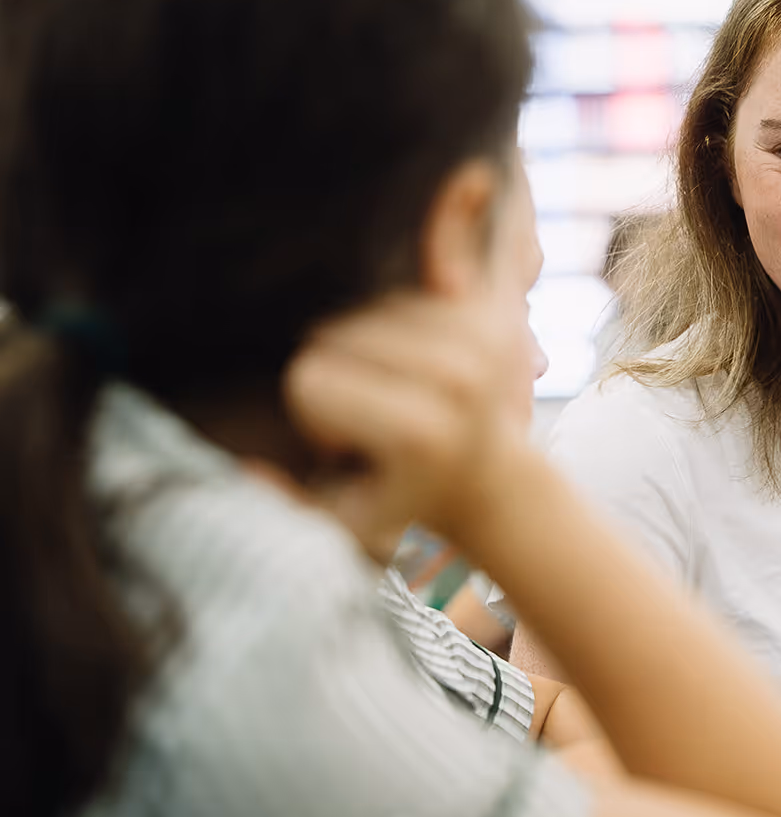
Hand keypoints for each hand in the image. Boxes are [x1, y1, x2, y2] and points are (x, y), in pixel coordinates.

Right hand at [285, 292, 532, 546]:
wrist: (489, 481)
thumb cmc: (405, 501)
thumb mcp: (342, 521)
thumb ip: (289, 502)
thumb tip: (249, 470)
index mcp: (418, 432)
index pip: (306, 378)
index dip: (314, 416)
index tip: (351, 451)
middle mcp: (459, 381)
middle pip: (334, 333)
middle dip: (341, 376)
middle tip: (379, 424)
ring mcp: (485, 342)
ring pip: (369, 309)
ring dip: (372, 349)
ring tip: (404, 400)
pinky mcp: (494, 316)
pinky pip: (405, 295)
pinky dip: (401, 326)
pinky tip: (425, 373)